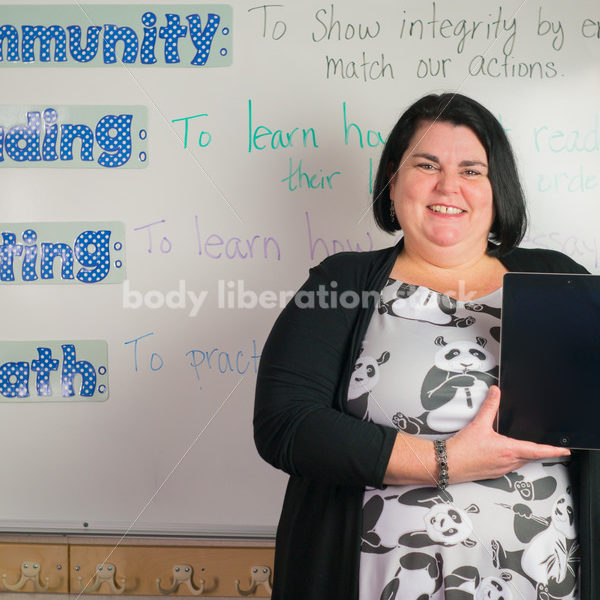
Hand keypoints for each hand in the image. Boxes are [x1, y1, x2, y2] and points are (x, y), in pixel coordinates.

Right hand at [446, 386, 570, 483]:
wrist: (449, 464)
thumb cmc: (463, 450)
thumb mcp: (478, 424)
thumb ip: (490, 407)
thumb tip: (495, 394)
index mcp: (508, 450)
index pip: (537, 450)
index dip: (553, 450)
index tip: (564, 450)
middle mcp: (508, 462)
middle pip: (531, 457)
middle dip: (540, 451)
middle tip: (549, 447)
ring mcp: (502, 469)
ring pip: (521, 462)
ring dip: (526, 455)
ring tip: (528, 448)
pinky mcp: (494, 472)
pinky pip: (511, 466)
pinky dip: (514, 459)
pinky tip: (506, 454)